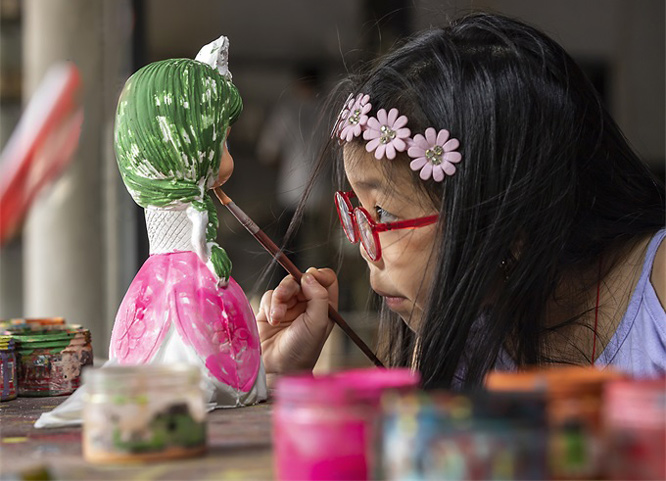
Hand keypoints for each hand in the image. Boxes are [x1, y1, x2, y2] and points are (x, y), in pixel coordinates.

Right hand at [257, 267, 337, 384]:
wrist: (276, 368)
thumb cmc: (302, 350)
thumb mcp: (318, 323)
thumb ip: (318, 296)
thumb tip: (309, 276)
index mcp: (324, 306)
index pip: (326, 279)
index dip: (319, 274)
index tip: (310, 277)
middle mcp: (307, 304)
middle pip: (300, 279)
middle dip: (291, 287)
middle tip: (285, 297)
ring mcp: (289, 306)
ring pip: (284, 286)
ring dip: (278, 298)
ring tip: (276, 317)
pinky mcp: (270, 310)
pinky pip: (269, 295)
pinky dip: (269, 305)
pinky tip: (271, 320)